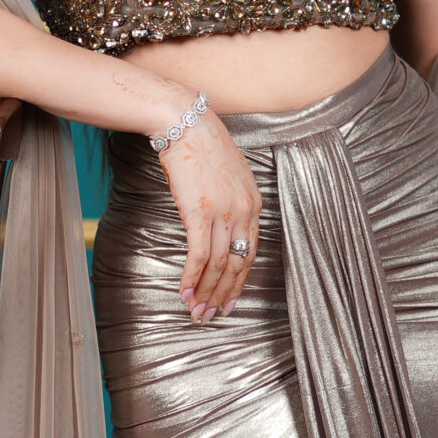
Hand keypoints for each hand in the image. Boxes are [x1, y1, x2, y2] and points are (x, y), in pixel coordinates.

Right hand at [158, 112, 261, 320]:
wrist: (184, 121)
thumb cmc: (202, 145)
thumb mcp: (229, 174)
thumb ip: (232, 201)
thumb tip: (221, 226)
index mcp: (254, 203)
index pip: (251, 254)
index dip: (239, 282)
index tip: (229, 301)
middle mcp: (243, 211)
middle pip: (236, 265)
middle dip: (222, 294)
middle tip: (211, 315)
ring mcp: (222, 212)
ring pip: (217, 264)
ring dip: (205, 291)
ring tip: (195, 310)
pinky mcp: (198, 212)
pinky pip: (198, 255)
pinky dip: (192, 277)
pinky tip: (184, 292)